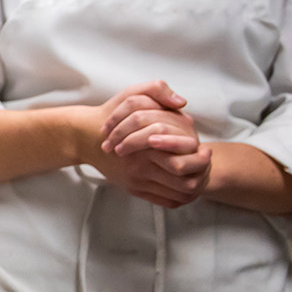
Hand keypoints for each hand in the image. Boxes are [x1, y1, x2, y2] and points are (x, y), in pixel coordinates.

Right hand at [80, 82, 209, 207]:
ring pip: (177, 194)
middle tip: (206, 168)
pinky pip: (165, 200)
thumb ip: (156, 90)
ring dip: (193, 190)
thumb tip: (180, 103)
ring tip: (200, 177)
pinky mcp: (133, 189)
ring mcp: (137, 181)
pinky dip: (179, 198)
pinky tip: (184, 187)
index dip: (200, 158)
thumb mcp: (131, 94)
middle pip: (185, 183)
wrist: (85, 137)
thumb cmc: (110, 115)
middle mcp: (142, 166)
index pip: (185, 160)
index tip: (206, 151)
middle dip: (201, 176)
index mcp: (147, 144)